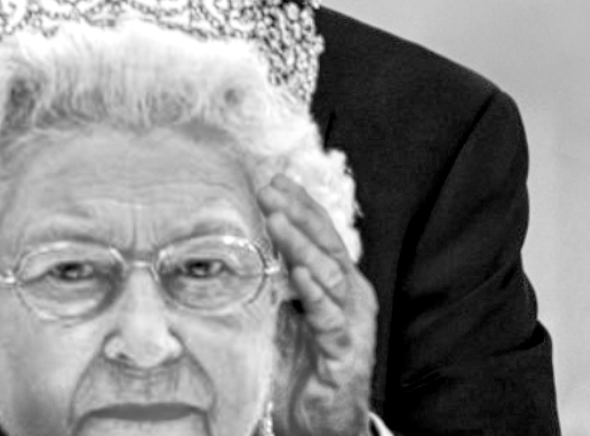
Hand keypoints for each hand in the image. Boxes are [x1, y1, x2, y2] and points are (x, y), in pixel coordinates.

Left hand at [258, 175, 377, 435]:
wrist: (321, 423)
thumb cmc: (303, 366)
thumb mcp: (284, 314)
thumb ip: (274, 281)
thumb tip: (238, 246)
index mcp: (336, 281)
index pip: (319, 232)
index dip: (299, 204)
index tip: (274, 178)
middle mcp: (349, 294)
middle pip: (326, 244)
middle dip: (298, 214)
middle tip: (270, 190)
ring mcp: (351, 321)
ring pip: (329, 273)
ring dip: (302, 244)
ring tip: (279, 220)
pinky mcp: (346, 350)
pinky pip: (331, 317)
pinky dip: (316, 294)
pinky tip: (301, 275)